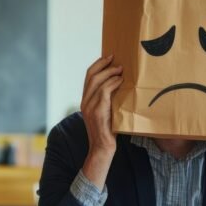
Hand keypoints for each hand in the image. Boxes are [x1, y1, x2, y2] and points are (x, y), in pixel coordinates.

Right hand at [80, 55, 122, 188]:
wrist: (102, 148)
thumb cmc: (108, 131)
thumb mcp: (107, 111)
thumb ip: (108, 99)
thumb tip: (121, 84)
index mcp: (85, 100)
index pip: (88, 77)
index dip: (98, 65)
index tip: (108, 57)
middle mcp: (85, 102)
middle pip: (91, 76)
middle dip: (104, 65)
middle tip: (116, 60)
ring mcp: (89, 107)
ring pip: (98, 82)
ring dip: (110, 73)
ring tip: (121, 70)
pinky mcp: (97, 112)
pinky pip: (104, 92)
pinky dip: (113, 84)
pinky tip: (121, 82)